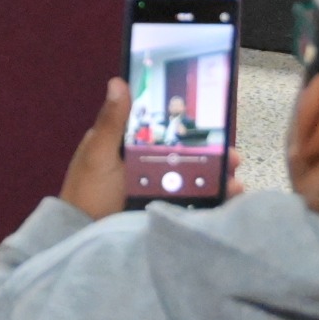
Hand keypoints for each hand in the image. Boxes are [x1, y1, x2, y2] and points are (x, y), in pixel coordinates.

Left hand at [57, 79, 242, 221]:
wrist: (83, 238)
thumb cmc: (87, 193)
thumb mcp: (98, 154)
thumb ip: (111, 122)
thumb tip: (118, 82)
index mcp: (128, 146)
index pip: (162, 127)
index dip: (187, 124)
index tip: (211, 117)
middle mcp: (145, 166)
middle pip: (184, 154)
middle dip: (211, 153)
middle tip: (232, 155)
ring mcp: (155, 190)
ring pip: (193, 178)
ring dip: (216, 177)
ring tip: (235, 182)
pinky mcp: (162, 211)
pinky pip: (192, 203)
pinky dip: (212, 200)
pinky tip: (229, 200)